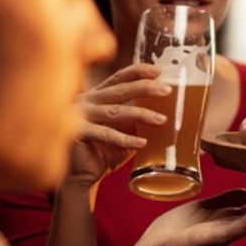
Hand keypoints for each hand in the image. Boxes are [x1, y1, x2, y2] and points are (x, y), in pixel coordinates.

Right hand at [65, 63, 171, 188]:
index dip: (138, 72)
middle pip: (119, 90)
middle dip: (145, 88)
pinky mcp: (78, 133)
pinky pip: (106, 134)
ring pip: (116, 112)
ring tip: (162, 119)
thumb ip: (137, 119)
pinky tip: (142, 143)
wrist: (80, 174)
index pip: (119, 77)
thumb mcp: (123, 130)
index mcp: (97, 95)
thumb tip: (166, 111)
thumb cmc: (104, 150)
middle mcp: (87, 100)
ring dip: (141, 115)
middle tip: (167, 90)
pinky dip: (126, 139)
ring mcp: (80, 115)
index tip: (158, 71)